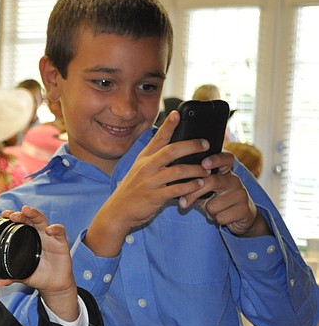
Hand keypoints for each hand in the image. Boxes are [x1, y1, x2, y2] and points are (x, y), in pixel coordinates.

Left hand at [0, 206, 78, 320]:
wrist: (54, 284)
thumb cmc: (38, 274)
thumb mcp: (21, 275)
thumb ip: (8, 277)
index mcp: (27, 238)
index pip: (19, 223)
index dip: (12, 217)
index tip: (4, 215)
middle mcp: (37, 234)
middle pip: (29, 219)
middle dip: (21, 214)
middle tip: (13, 215)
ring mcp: (49, 237)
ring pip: (42, 220)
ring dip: (35, 214)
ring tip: (27, 211)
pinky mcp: (61, 242)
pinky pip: (60, 231)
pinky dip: (55, 228)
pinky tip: (49, 230)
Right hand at [86, 110, 217, 256]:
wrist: (117, 212)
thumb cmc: (132, 191)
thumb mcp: (139, 171)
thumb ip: (155, 161)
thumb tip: (175, 150)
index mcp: (144, 159)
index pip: (157, 139)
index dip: (168, 125)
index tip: (177, 113)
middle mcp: (146, 167)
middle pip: (171, 151)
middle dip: (191, 146)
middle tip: (205, 144)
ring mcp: (150, 182)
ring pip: (178, 171)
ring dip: (196, 169)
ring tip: (207, 170)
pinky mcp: (154, 197)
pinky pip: (176, 190)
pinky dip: (190, 187)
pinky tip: (199, 185)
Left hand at [181, 154, 269, 236]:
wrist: (240, 217)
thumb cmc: (217, 201)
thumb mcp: (205, 191)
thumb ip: (193, 185)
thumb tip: (173, 184)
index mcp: (225, 172)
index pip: (225, 159)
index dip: (215, 159)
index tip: (203, 163)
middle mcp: (235, 180)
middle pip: (213, 182)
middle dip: (194, 193)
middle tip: (182, 203)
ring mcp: (241, 194)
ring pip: (214, 205)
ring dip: (209, 211)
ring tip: (215, 210)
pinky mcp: (244, 210)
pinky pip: (221, 217)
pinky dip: (217, 219)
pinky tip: (223, 216)